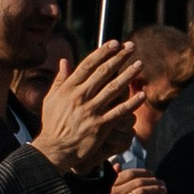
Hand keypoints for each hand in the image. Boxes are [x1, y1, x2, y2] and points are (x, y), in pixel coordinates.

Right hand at [33, 43, 140, 177]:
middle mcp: (80, 96)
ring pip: (113, 89)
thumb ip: (59, 80)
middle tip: (132, 47)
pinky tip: (142, 95)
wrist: (54, 150)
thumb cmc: (53, 124)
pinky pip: (119, 111)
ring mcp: (91, 111)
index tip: (115, 43)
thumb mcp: (51, 99)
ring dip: (128, 75)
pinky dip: (132, 103)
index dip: (103, 52)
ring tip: (139, 64)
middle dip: (119, 57)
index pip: (88, 64)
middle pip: (103, 72)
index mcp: (68, 88)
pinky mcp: (100, 125)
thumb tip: (64, 60)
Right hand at [81, 168, 163, 193]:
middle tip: (163, 183)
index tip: (153, 175)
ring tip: (164, 190)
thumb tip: (118, 164)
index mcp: (111, 188)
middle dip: (153, 181)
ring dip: (155, 190)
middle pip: (138, 182)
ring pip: (141, 193)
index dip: (144, 172)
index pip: (129, 174)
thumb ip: (113, 180)